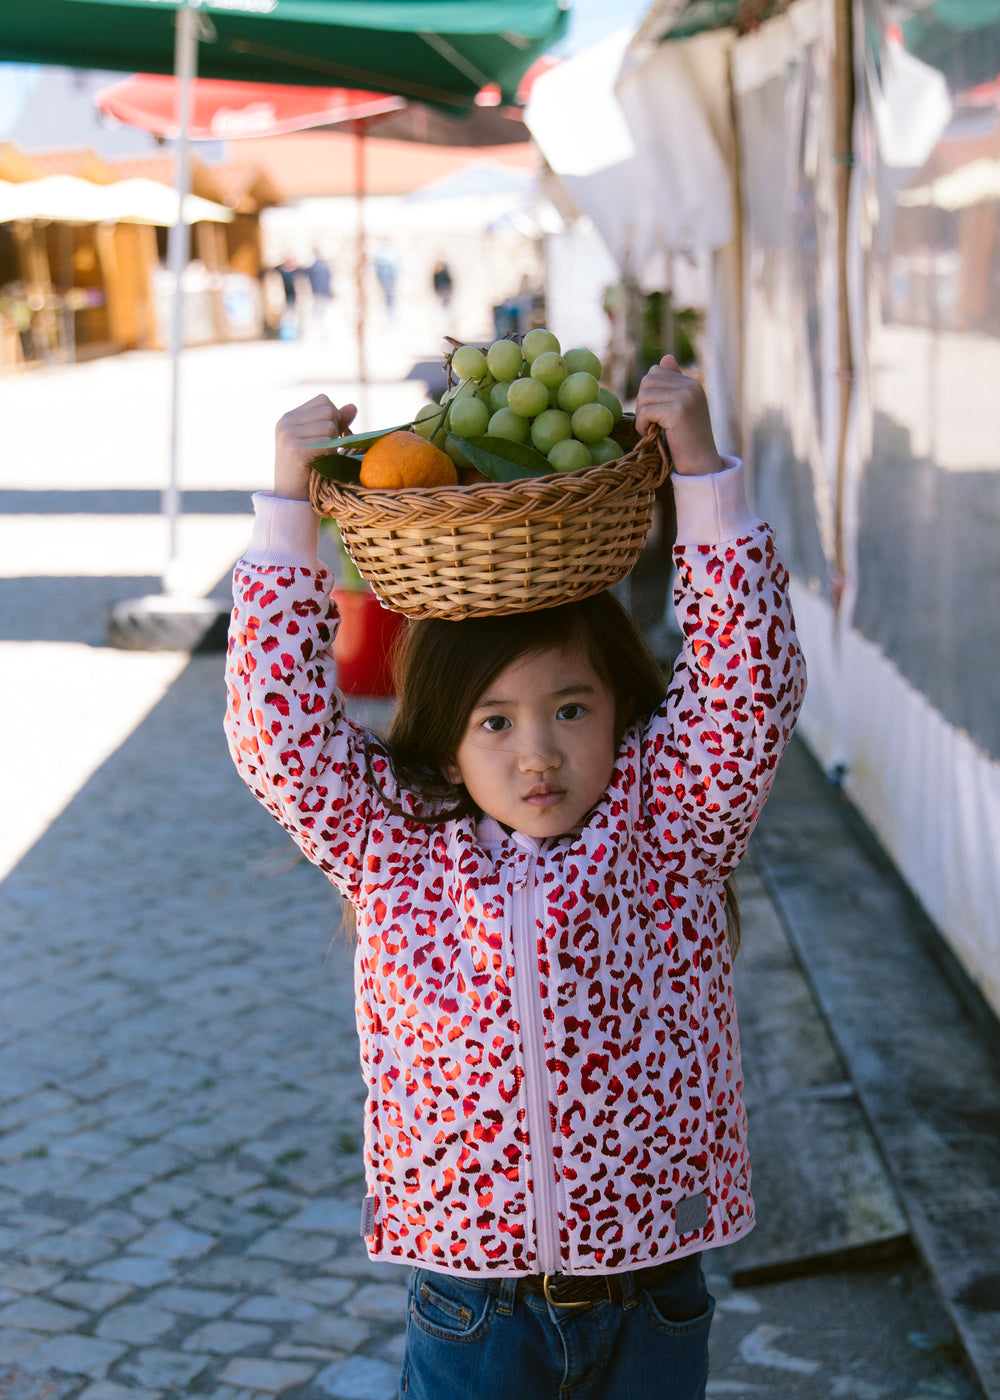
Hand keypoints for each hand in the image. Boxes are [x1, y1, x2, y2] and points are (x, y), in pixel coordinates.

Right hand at [274, 395, 356, 500]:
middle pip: (328, 411)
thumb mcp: (320, 442)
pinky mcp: (295, 450)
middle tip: (323, 451)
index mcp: (289, 417)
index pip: (324, 400)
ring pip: (330, 426)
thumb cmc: (308, 472)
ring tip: (320, 458)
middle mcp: (286, 422)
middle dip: (334, 431)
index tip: (327, 438)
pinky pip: (327, 443)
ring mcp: (288, 435)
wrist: (292, 500)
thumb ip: (336, 423)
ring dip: (333, 445)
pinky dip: (329, 454)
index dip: (334, 417)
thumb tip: (353, 406)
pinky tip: (319, 464)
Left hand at [635, 356, 722, 475]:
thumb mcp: (681, 408)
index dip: (648, 394)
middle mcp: (690, 386)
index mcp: (691, 383)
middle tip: (650, 424)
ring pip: (644, 395)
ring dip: (641, 416)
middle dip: (642, 404)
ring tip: (652, 430)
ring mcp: (685, 397)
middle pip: (647, 381)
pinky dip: (642, 425)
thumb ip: (672, 385)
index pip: (656, 372)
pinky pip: (646, 411)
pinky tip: (652, 435)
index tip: (656, 414)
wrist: (701, 466)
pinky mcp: (677, 411)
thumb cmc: (687, 441)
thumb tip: (665, 357)